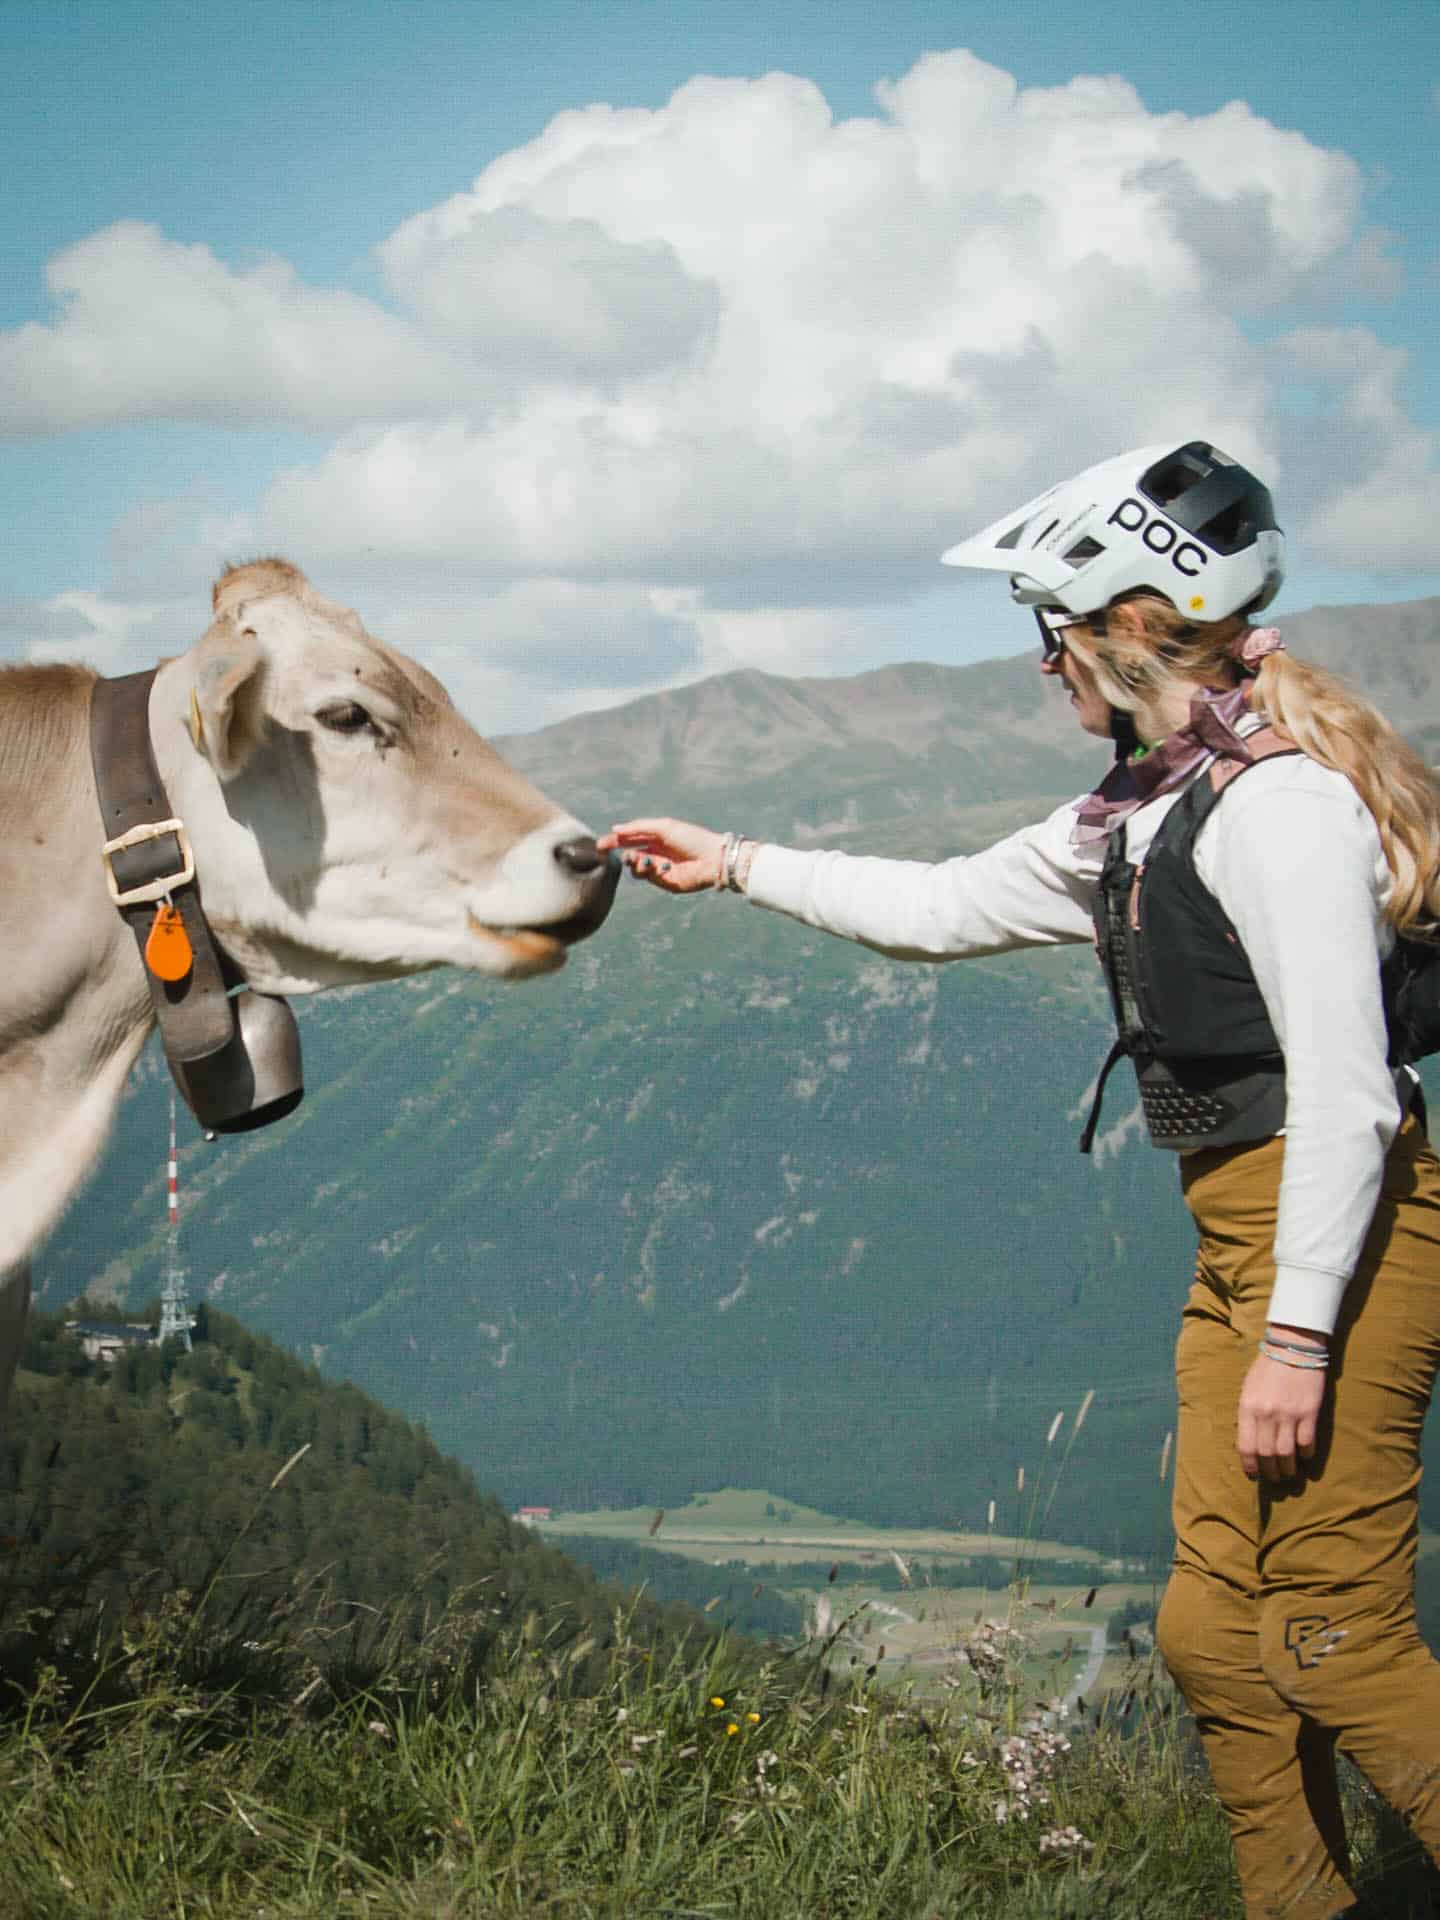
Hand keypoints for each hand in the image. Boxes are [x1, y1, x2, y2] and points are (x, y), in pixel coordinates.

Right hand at [598, 818, 728, 893]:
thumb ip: (638, 827)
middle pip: (629, 854)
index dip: (615, 840)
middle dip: (620, 853)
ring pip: (635, 868)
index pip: (630, 838)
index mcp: (656, 837)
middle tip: (612, 853)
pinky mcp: (664, 882)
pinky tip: (662, 866)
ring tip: (643, 860)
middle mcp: (655, 852)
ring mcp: (659, 868)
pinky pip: (647, 877)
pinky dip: (650, 871)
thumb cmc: (691, 838)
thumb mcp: (663, 827)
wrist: (711, 859)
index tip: (600, 844)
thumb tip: (616, 828)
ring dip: (635, 863)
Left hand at [1236, 1346, 1326, 1482]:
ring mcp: (1289, 1414)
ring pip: (1287, 1454)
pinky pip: (1307, 1443)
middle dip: (1270, 1471)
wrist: (1293, 1346)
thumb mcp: (1248, 1388)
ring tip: (1289, 1474)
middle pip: (1267, 1454)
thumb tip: (1251, 1440)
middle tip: (1274, 1478)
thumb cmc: (1267, 1367)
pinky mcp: (1309, 1412)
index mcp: (1248, 1407)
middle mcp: (1266, 1414)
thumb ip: (1248, 1413)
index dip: (1250, 1466)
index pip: (1246, 1447)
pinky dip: (1306, 1454)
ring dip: (1288, 1468)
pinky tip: (1305, 1456)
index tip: (1254, 1475)